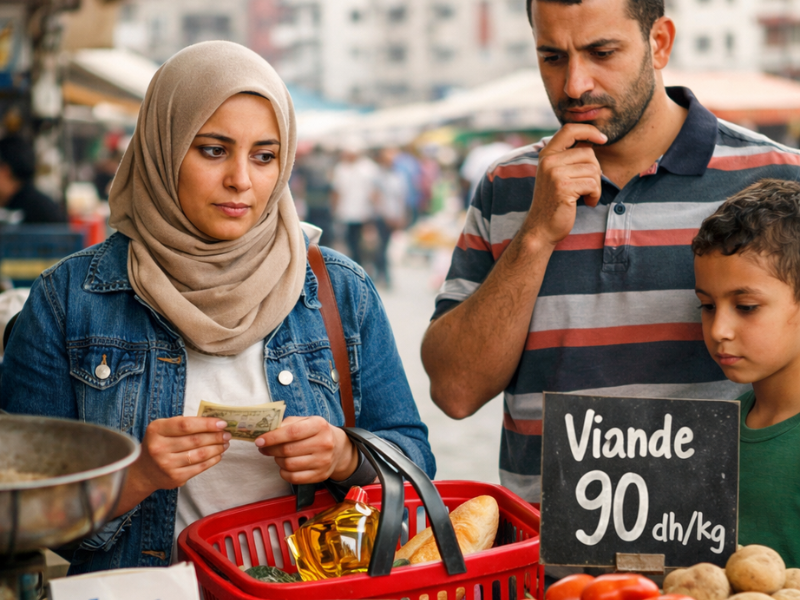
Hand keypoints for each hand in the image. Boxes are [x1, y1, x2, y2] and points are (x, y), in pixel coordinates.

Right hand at [130, 417, 230, 493]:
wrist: (145, 471)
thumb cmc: (160, 444)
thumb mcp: (164, 429)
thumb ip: (184, 424)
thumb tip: (214, 422)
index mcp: (156, 430)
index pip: (186, 425)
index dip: (207, 424)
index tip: (222, 423)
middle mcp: (159, 447)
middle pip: (196, 440)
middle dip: (216, 436)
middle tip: (227, 434)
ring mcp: (167, 464)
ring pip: (200, 454)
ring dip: (217, 448)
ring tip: (225, 443)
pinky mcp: (175, 477)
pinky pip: (200, 467)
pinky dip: (213, 459)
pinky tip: (218, 454)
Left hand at [255, 416, 358, 483]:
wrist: (338, 448)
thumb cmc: (316, 432)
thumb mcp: (306, 421)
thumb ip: (288, 423)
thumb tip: (267, 431)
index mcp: (319, 425)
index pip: (292, 433)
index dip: (272, 437)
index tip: (259, 440)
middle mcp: (324, 443)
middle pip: (288, 450)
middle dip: (270, 449)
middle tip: (264, 448)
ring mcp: (323, 461)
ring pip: (289, 465)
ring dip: (277, 460)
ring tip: (277, 455)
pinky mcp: (320, 475)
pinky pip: (294, 478)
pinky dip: (284, 473)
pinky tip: (284, 466)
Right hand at [524, 123, 606, 246]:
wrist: (541, 228)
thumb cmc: (554, 202)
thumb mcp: (557, 174)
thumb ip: (569, 157)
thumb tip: (594, 140)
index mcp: (546, 154)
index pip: (570, 129)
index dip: (590, 130)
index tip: (603, 139)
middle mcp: (549, 161)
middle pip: (588, 153)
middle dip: (595, 170)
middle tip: (588, 187)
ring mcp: (554, 173)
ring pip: (593, 169)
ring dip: (596, 186)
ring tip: (586, 196)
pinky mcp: (563, 187)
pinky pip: (592, 184)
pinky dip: (595, 195)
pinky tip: (587, 203)